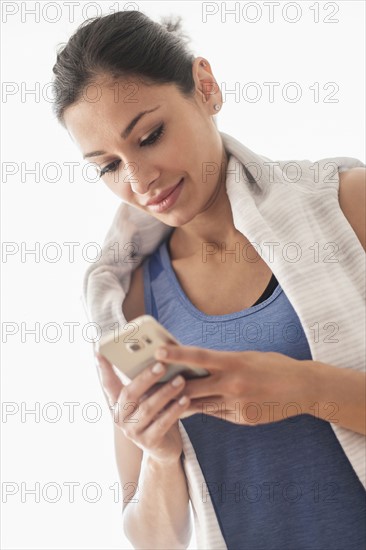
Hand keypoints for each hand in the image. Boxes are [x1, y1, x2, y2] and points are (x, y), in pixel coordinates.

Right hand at [95, 352, 190, 463]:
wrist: (165, 448)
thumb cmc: (157, 415)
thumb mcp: (148, 398)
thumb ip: (147, 383)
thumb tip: (159, 355)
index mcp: (117, 403)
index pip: (108, 383)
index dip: (103, 368)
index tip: (98, 351)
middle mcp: (120, 417)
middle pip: (129, 394)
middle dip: (146, 378)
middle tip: (161, 365)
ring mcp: (132, 431)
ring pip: (148, 408)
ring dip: (165, 392)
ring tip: (180, 380)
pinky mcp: (148, 442)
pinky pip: (162, 423)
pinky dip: (174, 410)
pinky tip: (185, 399)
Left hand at [154, 345, 316, 425]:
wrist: (303, 388)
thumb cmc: (274, 365)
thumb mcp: (246, 357)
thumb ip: (222, 363)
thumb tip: (198, 366)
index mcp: (234, 362)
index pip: (199, 357)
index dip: (177, 354)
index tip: (158, 351)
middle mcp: (233, 384)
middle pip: (192, 388)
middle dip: (170, 388)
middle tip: (151, 384)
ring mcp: (237, 404)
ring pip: (201, 405)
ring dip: (183, 402)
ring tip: (164, 398)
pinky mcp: (242, 418)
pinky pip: (216, 413)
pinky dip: (205, 408)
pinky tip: (196, 406)